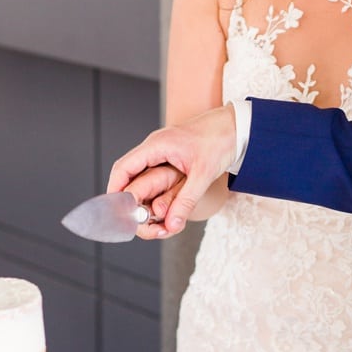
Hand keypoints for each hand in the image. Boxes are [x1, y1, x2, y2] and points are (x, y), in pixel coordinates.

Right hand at [107, 105, 236, 234]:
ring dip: (141, 194)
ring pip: (141, 175)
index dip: (115, 190)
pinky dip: (152, 189)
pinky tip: (157, 204)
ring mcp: (161, 150)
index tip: (114, 210)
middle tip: (133, 218)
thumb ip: (186, 201)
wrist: (237, 126)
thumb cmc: (221, 141)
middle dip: (128, 197)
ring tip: (146, 215)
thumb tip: (172, 225)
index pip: (123, 168)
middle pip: (128, 174)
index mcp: (156, 145)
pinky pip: (153, 173)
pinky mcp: (170, 155)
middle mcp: (154, 147)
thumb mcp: (203, 175)